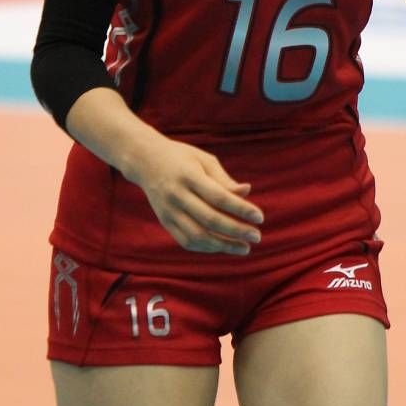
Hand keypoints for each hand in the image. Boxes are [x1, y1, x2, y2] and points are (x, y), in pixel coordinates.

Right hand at [132, 136, 263, 255]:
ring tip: (244, 248)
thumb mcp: (204, 160)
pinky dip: (207, 247)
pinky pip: (187, 241)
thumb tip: (247, 192)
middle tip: (257, 236)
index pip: (219, 197)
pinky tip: (224, 246)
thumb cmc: (182, 157)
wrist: (145, 161)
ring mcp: (168, 211)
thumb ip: (224, 179)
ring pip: (198, 236)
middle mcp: (177, 195)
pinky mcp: (165, 222)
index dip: (241, 209)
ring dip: (223, 245)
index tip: (260, 217)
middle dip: (236, 231)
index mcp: (189, 175)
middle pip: (210, 219)